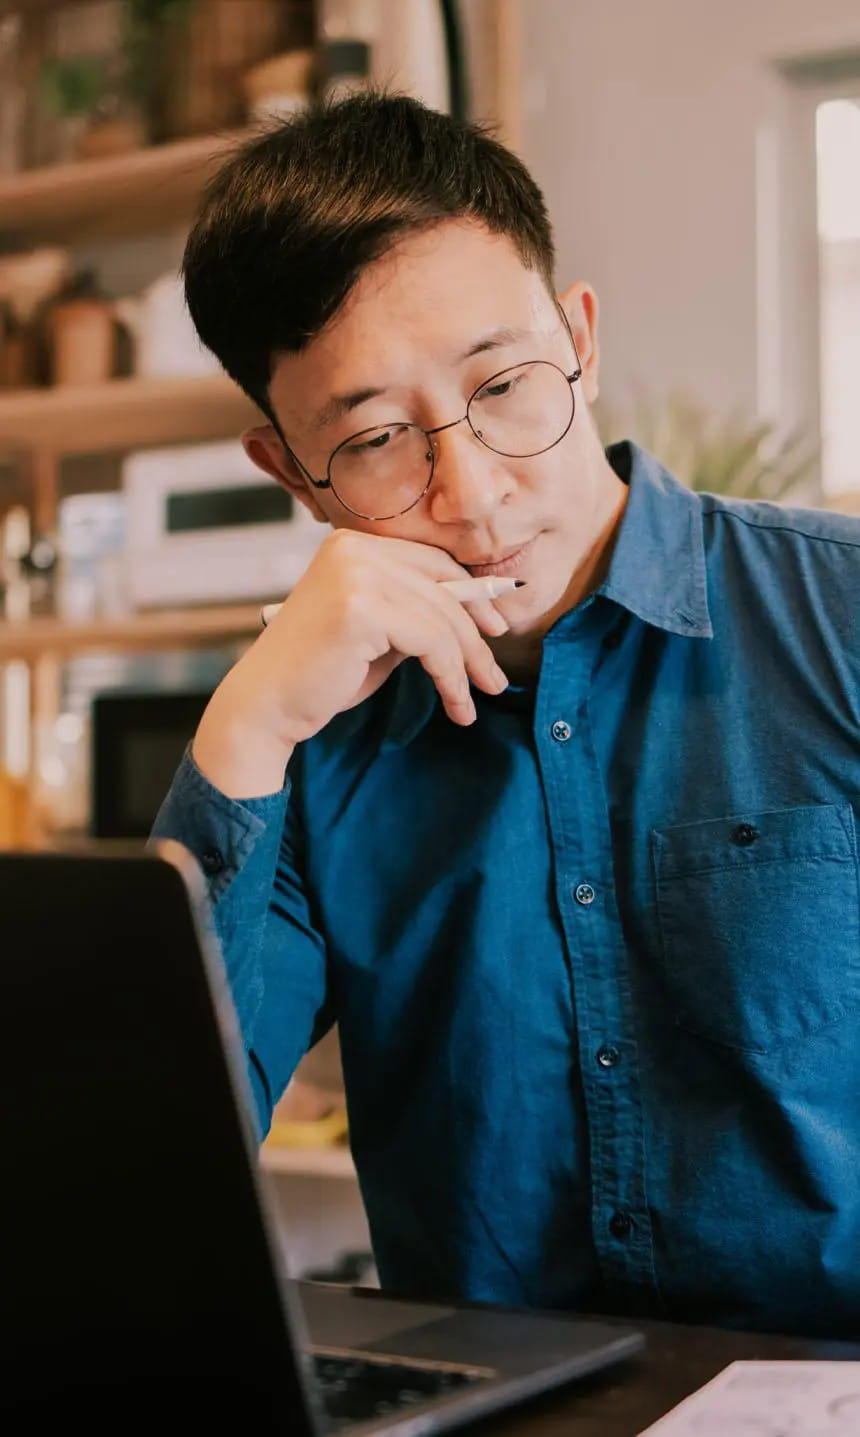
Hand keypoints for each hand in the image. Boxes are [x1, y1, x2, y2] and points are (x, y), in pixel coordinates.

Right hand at [192, 531, 509, 795]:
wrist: (266, 706)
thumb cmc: (319, 674)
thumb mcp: (377, 633)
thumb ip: (415, 614)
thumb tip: (477, 615)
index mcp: (354, 545)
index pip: (433, 562)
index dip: (471, 597)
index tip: (494, 630)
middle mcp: (354, 549)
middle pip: (444, 586)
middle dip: (477, 635)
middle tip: (495, 676)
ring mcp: (355, 574)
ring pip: (443, 618)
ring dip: (469, 663)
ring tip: (478, 699)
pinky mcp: (360, 608)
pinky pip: (431, 641)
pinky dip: (451, 676)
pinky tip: (456, 704)